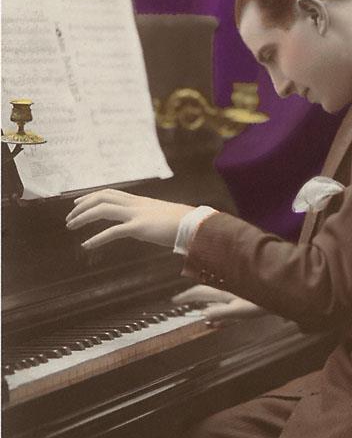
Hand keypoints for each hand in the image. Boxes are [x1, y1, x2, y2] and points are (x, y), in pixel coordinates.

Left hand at [65, 188, 192, 249]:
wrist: (196, 225)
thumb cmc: (183, 224)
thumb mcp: (162, 218)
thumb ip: (150, 219)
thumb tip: (147, 225)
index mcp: (140, 201)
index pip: (110, 193)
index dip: (91, 196)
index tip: (78, 202)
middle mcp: (136, 204)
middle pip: (102, 197)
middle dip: (82, 205)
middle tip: (70, 217)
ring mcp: (137, 214)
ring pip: (102, 209)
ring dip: (83, 217)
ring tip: (71, 226)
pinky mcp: (140, 227)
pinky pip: (113, 231)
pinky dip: (97, 238)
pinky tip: (87, 245)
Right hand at [172, 285, 265, 325]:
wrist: (280, 292)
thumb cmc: (261, 303)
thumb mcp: (240, 311)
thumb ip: (221, 313)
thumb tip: (203, 315)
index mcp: (223, 291)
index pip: (199, 292)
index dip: (186, 296)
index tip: (173, 301)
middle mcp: (226, 287)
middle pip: (205, 290)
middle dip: (192, 295)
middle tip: (180, 300)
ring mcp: (234, 290)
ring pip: (214, 294)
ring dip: (205, 300)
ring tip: (197, 308)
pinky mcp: (242, 294)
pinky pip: (225, 300)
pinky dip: (218, 306)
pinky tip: (219, 317)